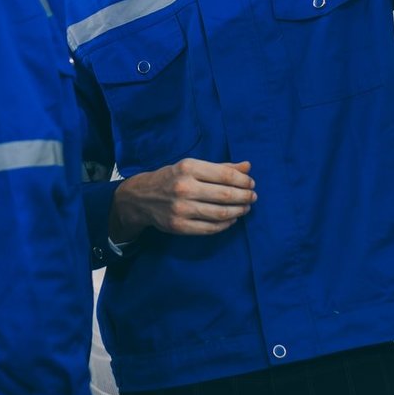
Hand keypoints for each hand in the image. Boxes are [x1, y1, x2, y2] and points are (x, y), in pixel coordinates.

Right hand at [111, 159, 255, 240]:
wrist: (141, 197)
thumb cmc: (172, 178)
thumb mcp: (192, 166)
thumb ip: (220, 167)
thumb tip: (247, 166)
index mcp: (188, 168)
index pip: (224, 174)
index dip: (243, 180)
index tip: (251, 183)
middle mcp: (184, 188)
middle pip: (225, 195)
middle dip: (244, 196)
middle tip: (252, 197)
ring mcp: (181, 209)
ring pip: (220, 213)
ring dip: (238, 211)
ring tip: (245, 208)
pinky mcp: (179, 226)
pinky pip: (210, 228)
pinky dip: (225, 224)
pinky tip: (231, 219)